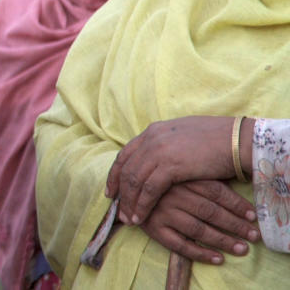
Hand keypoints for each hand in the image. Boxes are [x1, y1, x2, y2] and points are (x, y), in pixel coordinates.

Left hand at [106, 116, 235, 223]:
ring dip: (129, 202)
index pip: (125, 155)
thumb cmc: (217, 140)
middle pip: (126, 169)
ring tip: (128, 218)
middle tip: (117, 209)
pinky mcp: (170, 166)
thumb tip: (158, 157)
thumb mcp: (182, 137)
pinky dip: (141, 205)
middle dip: (119, 191)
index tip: (112, 191)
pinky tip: (140, 217)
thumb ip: (166, 145)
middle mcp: (151, 139)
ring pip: (134, 181)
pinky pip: (148, 190)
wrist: (238, 140)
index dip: (116, 174)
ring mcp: (159, 151)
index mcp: (153, 131)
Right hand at [138, 180, 258, 264]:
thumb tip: (234, 181)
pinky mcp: (153, 228)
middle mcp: (172, 195)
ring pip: (198, 229)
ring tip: (242, 249)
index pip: (215, 191)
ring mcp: (162, 212)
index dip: (236, 204)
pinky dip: (200, 253)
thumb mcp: (177, 171)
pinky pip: (180, 245)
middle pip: (210, 211)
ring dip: (222, 241)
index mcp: (180, 178)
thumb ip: (200, 176)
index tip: (253, 216)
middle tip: (253, 236)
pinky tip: (217, 259)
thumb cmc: (158, 181)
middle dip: (235, 225)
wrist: (125, 188)